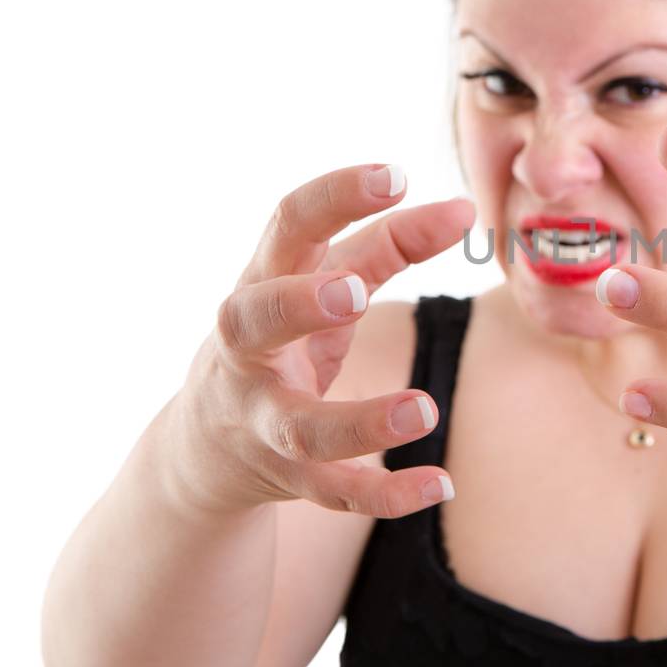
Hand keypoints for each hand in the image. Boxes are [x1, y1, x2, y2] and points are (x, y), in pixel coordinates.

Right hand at [166, 164, 474, 517]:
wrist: (205, 449)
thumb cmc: (282, 340)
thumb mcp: (322, 284)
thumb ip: (389, 243)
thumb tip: (461, 208)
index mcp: (261, 284)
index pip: (285, 227)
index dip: (334, 198)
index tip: (394, 174)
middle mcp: (248, 353)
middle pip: (253, 322)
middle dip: (298, 305)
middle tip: (352, 291)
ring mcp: (263, 420)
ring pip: (300, 426)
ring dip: (360, 421)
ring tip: (424, 410)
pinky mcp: (288, 477)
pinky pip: (335, 490)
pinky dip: (386, 492)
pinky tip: (439, 484)